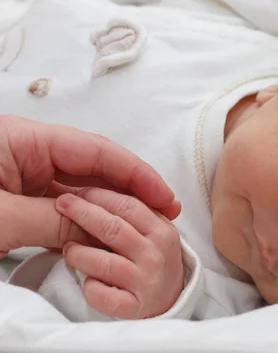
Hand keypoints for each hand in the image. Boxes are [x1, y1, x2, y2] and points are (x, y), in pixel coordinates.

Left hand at [0, 115, 180, 256]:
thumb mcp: (0, 218)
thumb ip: (54, 222)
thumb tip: (97, 233)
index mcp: (24, 140)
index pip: (97, 150)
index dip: (137, 174)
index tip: (163, 196)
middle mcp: (29, 153)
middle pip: (95, 166)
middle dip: (131, 189)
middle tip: (164, 210)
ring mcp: (23, 175)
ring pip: (82, 188)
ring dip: (112, 207)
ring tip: (144, 224)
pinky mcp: (18, 198)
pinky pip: (62, 206)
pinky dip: (85, 221)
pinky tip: (105, 235)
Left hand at [56, 188, 183, 318]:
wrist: (168, 304)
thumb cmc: (148, 257)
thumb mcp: (146, 229)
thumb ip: (124, 211)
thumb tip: (77, 196)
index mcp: (162, 228)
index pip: (131, 203)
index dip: (100, 194)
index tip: (77, 191)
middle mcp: (159, 252)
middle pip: (116, 228)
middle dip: (84, 215)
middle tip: (61, 205)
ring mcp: (148, 280)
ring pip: (106, 262)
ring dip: (80, 254)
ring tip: (69, 249)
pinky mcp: (136, 307)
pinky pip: (105, 297)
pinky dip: (89, 288)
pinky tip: (86, 281)